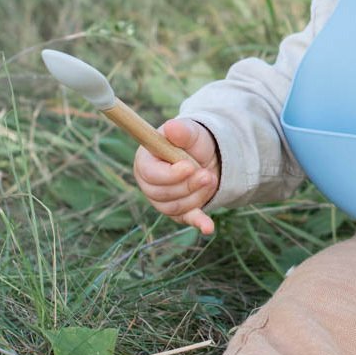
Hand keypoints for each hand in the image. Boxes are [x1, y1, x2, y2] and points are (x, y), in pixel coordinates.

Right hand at [133, 118, 219, 234]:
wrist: (208, 156)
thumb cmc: (192, 142)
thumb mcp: (190, 132)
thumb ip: (181, 131)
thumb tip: (171, 127)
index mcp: (145, 162)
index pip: (150, 175)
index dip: (170, 174)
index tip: (189, 166)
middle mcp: (148, 184)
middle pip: (163, 194)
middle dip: (189, 185)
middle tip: (207, 174)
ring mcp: (162, 201)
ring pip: (177, 207)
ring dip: (198, 194)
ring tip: (211, 177)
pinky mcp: (180, 212)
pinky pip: (188, 219)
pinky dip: (199, 223)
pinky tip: (208, 227)